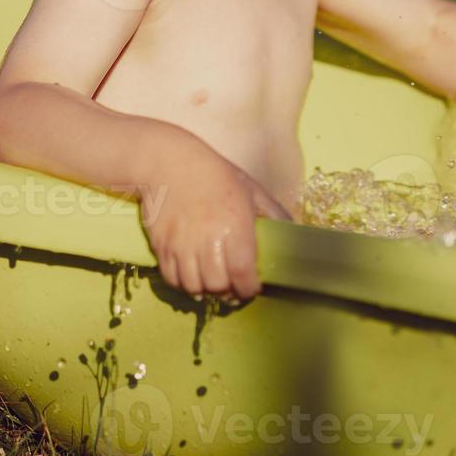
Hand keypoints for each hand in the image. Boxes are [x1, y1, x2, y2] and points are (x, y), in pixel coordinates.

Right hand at [138, 137, 291, 301]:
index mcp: (235, 227)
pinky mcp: (161, 247)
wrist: (168, 163)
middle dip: (230, 292)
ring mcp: (182, 245)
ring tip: (215, 282)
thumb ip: (274, 213)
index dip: (249, 289)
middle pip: (219, 285)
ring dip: (207, 291)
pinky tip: (194, 277)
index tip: (253, 288)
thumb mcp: (252, 190)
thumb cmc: (215, 175)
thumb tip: (295, 230)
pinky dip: (185, 285)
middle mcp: (207, 240)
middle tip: (235, 287)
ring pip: (194, 287)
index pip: (243, 274)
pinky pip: (173, 279)